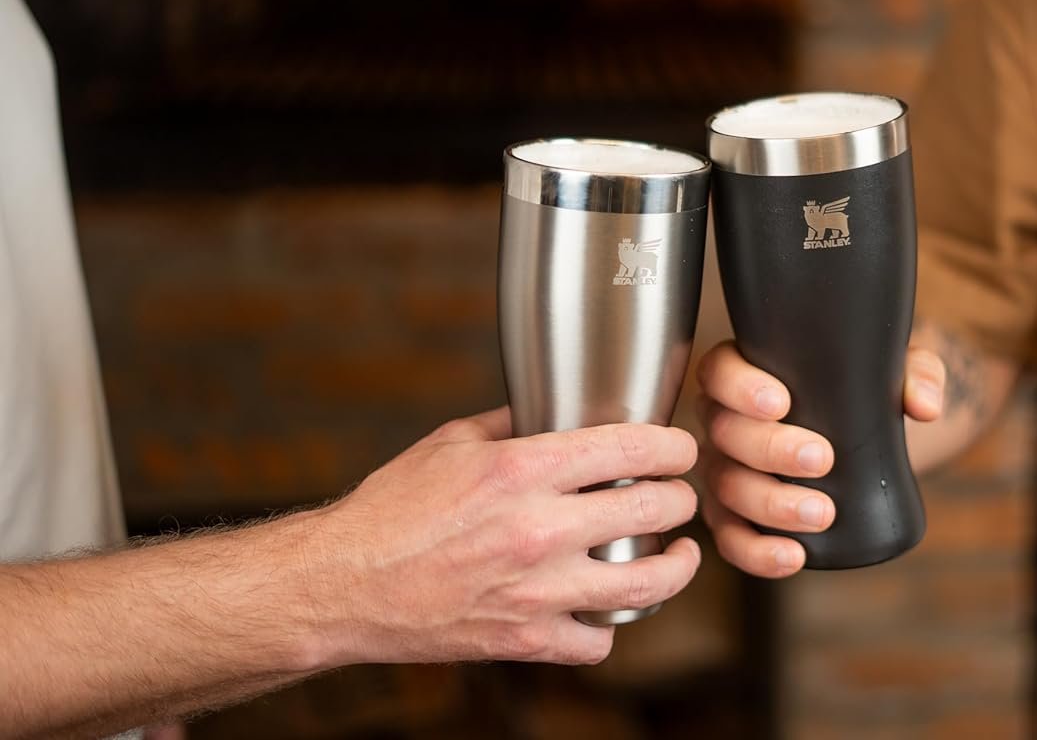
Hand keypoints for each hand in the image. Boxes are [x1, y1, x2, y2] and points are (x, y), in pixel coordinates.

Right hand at [310, 410, 700, 666]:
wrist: (342, 585)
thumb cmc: (390, 511)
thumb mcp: (452, 442)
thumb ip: (514, 422)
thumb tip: (560, 408)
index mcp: (522, 469)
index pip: (631, 447)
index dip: (673, 444)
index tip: (681, 447)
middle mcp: (538, 528)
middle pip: (655, 508)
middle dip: (681, 497)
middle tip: (680, 494)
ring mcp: (538, 590)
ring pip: (648, 583)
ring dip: (677, 564)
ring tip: (681, 554)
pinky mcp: (527, 640)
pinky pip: (600, 640)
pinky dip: (610, 624)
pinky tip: (610, 606)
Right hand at [695, 341, 943, 577]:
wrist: (868, 442)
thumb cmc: (866, 391)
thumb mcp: (896, 372)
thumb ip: (918, 373)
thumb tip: (924, 406)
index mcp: (745, 374)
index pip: (720, 371)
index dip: (740, 388)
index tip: (782, 403)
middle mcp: (725, 421)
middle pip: (724, 433)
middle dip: (769, 450)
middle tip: (822, 460)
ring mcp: (727, 471)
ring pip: (727, 488)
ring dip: (770, 504)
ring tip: (823, 514)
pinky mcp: (737, 516)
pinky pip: (731, 539)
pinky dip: (756, 553)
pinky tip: (793, 557)